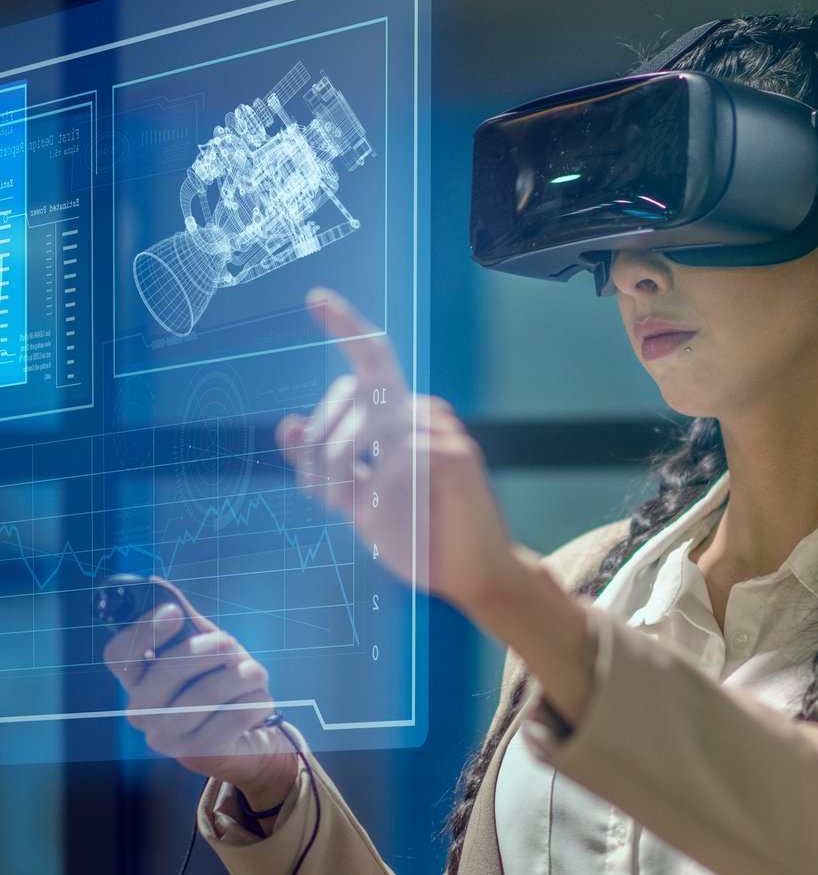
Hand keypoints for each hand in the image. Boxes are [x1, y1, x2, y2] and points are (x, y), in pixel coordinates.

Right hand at [103, 597, 298, 802]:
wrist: (250, 736)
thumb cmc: (223, 687)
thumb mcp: (207, 651)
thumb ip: (186, 622)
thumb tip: (157, 585)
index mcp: (137, 683)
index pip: (120, 656)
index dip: (143, 631)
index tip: (173, 612)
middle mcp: (142, 713)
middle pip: (169, 670)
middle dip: (211, 648)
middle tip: (231, 644)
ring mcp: (168, 738)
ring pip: (209, 691)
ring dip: (244, 674)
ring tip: (254, 673)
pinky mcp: (200, 754)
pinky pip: (236, 714)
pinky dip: (257, 699)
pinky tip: (258, 701)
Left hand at [275, 287, 522, 619]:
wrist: (474, 574)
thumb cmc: (421, 535)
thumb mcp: (358, 499)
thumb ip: (324, 466)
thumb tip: (287, 426)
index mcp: (402, 416)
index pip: (372, 360)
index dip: (345, 326)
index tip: (316, 299)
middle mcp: (423, 413)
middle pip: (349, 395)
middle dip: (319, 445)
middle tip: (322, 492)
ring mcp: (442, 431)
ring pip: (363, 428)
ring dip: (338, 472)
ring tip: (352, 507)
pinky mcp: (453, 455)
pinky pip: (392, 458)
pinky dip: (376, 489)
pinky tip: (389, 513)